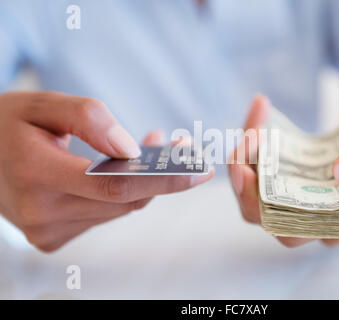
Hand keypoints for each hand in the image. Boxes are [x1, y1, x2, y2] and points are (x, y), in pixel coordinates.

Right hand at [0, 91, 213, 251]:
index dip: (163, 179)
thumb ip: (89, 119)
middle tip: (180, 148)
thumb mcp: (43, 104)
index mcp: (34, 172)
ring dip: (143, 181)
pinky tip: (124, 170)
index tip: (199, 171)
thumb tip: (133, 149)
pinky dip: (123, 193)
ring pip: (119, 208)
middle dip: (161, 175)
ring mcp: (46, 230)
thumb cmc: (9, 124)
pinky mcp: (52, 238)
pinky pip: (105, 214)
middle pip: (123, 199)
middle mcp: (40, 211)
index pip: (113, 185)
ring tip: (152, 149)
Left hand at [228, 97, 338, 247]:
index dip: (269, 207)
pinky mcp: (289, 175)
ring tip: (254, 125)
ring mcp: (298, 196)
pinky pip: (259, 166)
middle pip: (263, 215)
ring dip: (244, 160)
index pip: (295, 229)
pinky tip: (261, 108)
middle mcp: (314, 216)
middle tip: (249, 141)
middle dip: (245, 182)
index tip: (255, 170)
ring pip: (253, 194)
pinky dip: (254, 141)